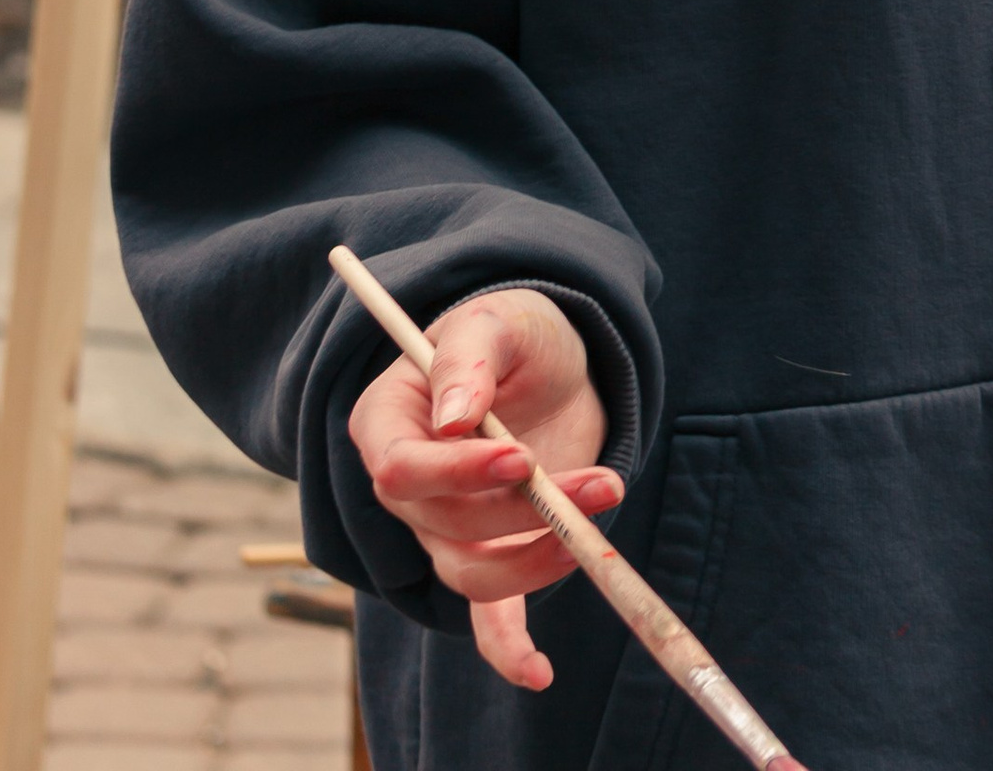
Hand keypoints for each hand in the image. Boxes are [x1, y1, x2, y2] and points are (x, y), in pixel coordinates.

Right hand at [348, 290, 619, 693]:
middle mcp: (407, 490)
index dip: (457, 475)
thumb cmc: (511, 334)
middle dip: (523, 511)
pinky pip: (488, 619)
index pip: (401, 471)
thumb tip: (453, 416)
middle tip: (599, 481)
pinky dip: (508, 650)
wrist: (551, 362)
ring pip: (473, 573)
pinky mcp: (492, 554)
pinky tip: (538, 673)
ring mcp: (446, 530)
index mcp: (386, 423)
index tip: (521, 460)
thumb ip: (470, 357)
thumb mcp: (496, 320)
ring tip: (606, 503)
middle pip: (445, 527)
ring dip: (541, 557)